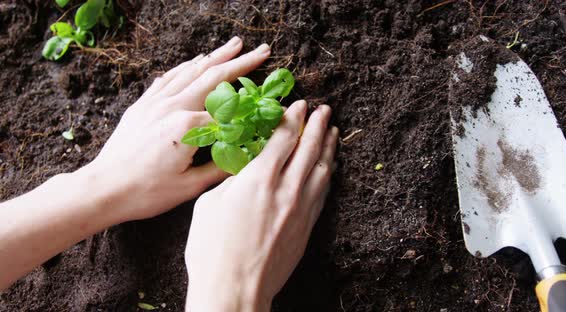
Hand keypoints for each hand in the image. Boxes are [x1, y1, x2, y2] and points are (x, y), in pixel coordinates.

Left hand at [80, 37, 271, 221]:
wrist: (103, 189)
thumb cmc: (145, 192)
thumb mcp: (190, 187)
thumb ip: (220, 167)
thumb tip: (245, 155)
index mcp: (187, 126)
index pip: (228, 110)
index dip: (249, 105)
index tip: (267, 100)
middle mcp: (172, 107)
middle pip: (213, 76)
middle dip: (240, 61)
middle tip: (261, 50)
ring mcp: (155, 103)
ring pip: (190, 71)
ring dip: (214, 56)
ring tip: (232, 45)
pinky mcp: (142, 105)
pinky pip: (167, 78)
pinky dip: (185, 67)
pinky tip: (194, 61)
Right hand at [184, 101, 338, 310]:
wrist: (235, 289)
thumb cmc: (212, 249)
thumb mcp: (210, 204)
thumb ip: (232, 181)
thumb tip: (245, 170)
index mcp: (258, 179)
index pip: (284, 138)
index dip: (294, 118)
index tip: (300, 105)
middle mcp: (286, 189)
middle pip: (308, 148)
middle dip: (317, 125)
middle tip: (324, 110)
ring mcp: (301, 209)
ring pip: (322, 169)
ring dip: (328, 147)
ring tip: (333, 132)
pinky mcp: (307, 227)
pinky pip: (323, 193)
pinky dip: (328, 175)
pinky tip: (329, 168)